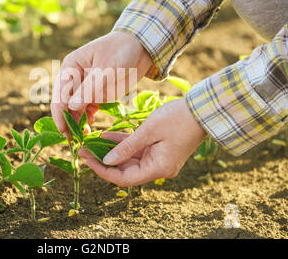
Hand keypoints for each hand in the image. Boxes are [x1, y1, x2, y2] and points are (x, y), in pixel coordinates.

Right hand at [51, 31, 152, 137]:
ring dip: (76, 122)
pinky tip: (90, 126)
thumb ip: (89, 88)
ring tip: (83, 136)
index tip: (64, 130)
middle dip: (67, 121)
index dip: (59, 113)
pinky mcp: (95, 94)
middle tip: (72, 140)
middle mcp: (74, 78)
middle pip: (64, 103)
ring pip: (74, 109)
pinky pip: (86, 110)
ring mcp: (84, 87)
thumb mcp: (107, 69)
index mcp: (71, 67)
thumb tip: (71, 107)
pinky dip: (87, 119)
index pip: (60, 93)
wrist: (141, 48)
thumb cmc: (122, 51)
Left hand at [79, 98, 206, 186]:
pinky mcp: (159, 149)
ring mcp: (159, 158)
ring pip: (129, 159)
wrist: (203, 109)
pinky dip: (123, 144)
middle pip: (125, 170)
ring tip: (91, 143)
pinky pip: (137, 149)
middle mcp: (158, 168)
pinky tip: (106, 136)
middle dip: (104, 160)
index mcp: (158, 168)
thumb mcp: (148, 131)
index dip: (104, 172)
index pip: (125, 179)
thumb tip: (107, 160)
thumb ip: (127, 147)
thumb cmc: (178, 118)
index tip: (87, 160)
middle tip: (84, 150)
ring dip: (112, 151)